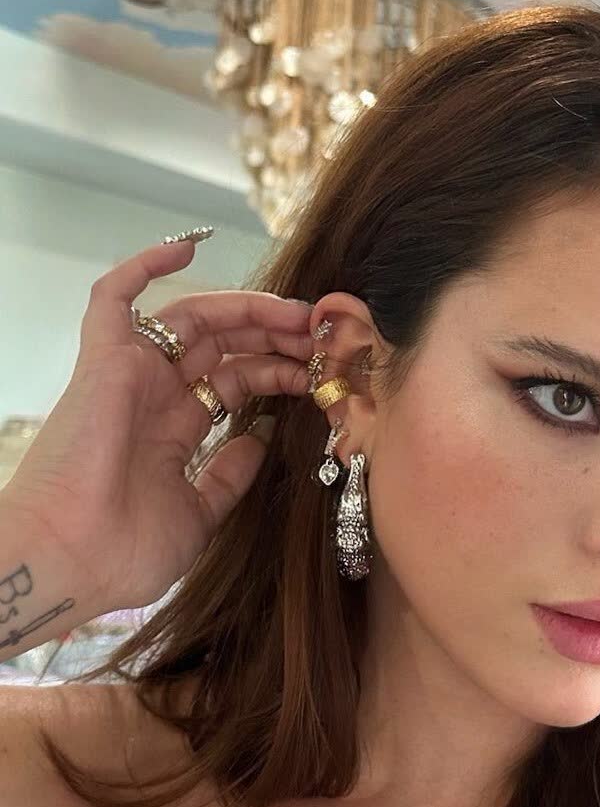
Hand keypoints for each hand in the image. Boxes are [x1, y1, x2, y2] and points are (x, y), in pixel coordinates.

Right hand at [5, 234, 314, 613]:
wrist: (72, 562)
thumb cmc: (125, 552)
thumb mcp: (199, 515)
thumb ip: (229, 476)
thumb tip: (259, 437)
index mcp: (175, 430)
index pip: (234, 380)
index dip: (278, 369)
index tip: (321, 372)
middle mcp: (154, 396)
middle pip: (222, 344)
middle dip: (274, 335)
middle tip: (320, 336)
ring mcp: (130, 376)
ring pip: (191, 317)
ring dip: (245, 308)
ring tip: (294, 313)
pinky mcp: (104, 362)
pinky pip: (113, 298)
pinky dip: (143, 265)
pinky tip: (187, 245)